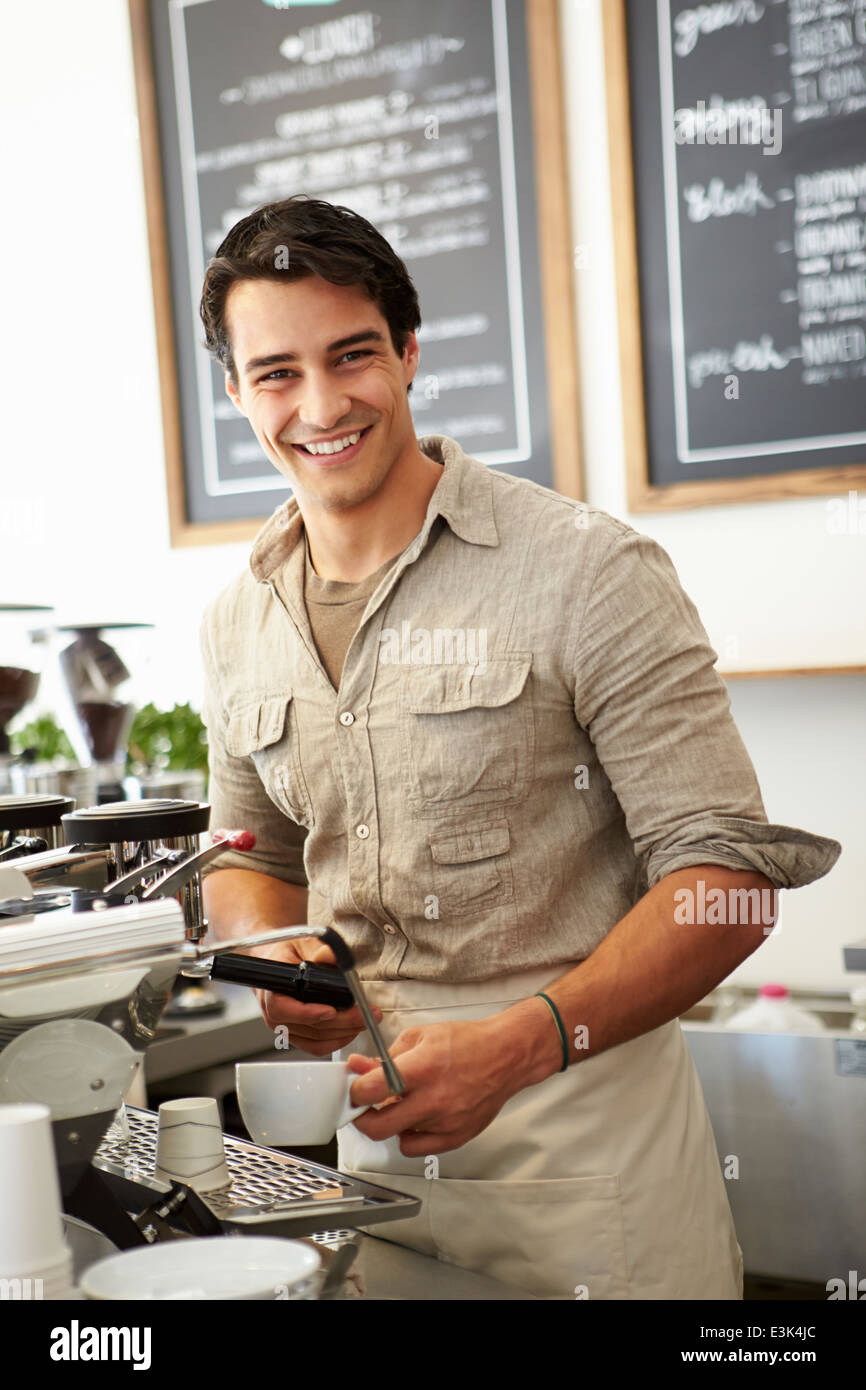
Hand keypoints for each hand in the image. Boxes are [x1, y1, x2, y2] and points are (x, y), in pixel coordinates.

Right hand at [248, 934, 382, 1056]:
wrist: (278, 961)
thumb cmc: (288, 952)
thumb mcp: (304, 943)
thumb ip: (320, 950)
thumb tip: (331, 956)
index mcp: (271, 987)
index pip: (281, 1008)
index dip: (307, 1013)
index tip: (331, 1011)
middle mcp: (274, 1011)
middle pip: (308, 1027)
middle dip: (342, 1022)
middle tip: (366, 1014)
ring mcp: (284, 1027)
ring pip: (315, 1040)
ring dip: (344, 1033)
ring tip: (365, 1020)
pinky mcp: (295, 1036)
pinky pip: (315, 1046)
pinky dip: (336, 1041)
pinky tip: (351, 1030)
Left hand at [345, 1017, 521, 1156]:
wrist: (506, 1055)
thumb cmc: (468, 1042)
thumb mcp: (420, 1036)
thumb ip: (385, 1056)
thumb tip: (359, 1067)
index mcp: (421, 1068)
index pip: (370, 1091)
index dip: (355, 1091)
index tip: (357, 1089)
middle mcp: (433, 1099)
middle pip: (377, 1127)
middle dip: (363, 1117)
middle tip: (365, 1107)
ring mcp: (445, 1122)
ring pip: (396, 1136)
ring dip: (392, 1122)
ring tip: (404, 1104)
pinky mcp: (455, 1137)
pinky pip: (416, 1148)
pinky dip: (410, 1135)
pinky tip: (417, 1118)